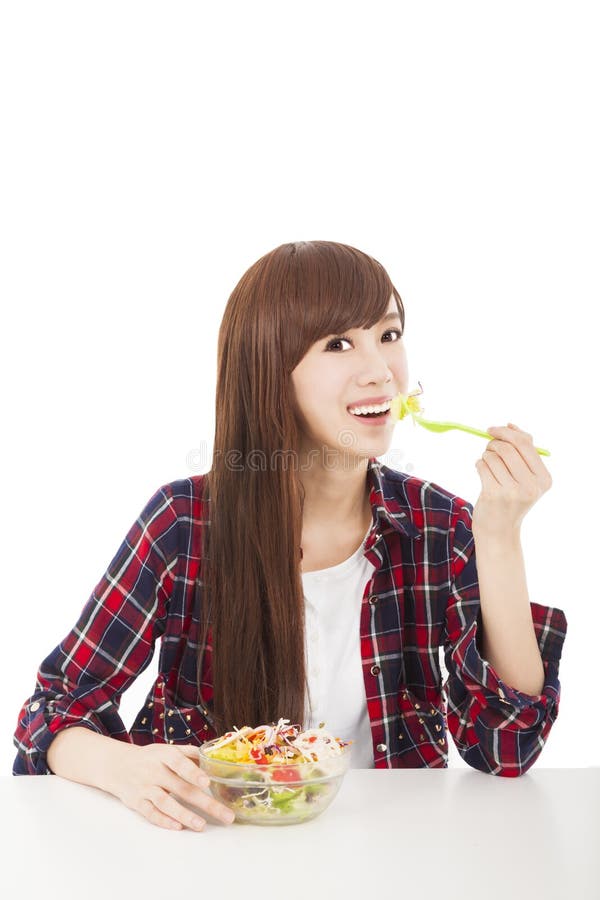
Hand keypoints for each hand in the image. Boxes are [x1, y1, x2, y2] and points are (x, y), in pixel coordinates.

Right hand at [110, 742, 235, 830]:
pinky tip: (178, 827)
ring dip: (184, 815)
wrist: (118, 765)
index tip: (207, 782)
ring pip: (165, 803)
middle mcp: (154, 771)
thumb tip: (214, 757)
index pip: (180, 763)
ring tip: (202, 825)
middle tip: (225, 815)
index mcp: (164, 755)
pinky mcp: (137, 802)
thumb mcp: (167, 749)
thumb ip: (190, 753)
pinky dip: (163, 820)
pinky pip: (150, 813)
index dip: (193, 772)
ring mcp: (144, 787)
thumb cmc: (151, 758)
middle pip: (181, 788)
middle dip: (205, 803)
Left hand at [472, 422, 551, 539]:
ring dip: (485, 456)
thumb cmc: (511, 498)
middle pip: (508, 448)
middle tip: (488, 447)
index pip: (525, 444)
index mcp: (543, 479)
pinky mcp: (493, 495)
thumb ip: (522, 451)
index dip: (507, 432)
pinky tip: (482, 473)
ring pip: (492, 457)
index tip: (493, 429)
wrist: (500, 530)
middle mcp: (531, 486)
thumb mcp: (525, 478)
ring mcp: (512, 491)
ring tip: (487, 466)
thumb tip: (510, 425)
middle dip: (493, 443)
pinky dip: (479, 464)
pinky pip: (482, 466)